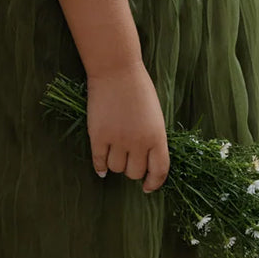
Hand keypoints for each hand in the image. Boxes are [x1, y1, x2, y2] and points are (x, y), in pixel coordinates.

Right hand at [85, 61, 169, 193]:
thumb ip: (153, 139)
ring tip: (115, 153)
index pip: (159, 171)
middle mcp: (139, 142)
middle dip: (132, 170)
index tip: (147, 187)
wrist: (116, 70)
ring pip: (116, 168)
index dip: (154, 183)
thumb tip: (145, 163)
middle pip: (135, 172)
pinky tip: (101, 167)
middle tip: (128, 161)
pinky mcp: (98, 136)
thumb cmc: (139, 89)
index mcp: (157, 136)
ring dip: (116, 165)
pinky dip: (100, 167)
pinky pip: (98, 161)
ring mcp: (117, 140)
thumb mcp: (155, 116)